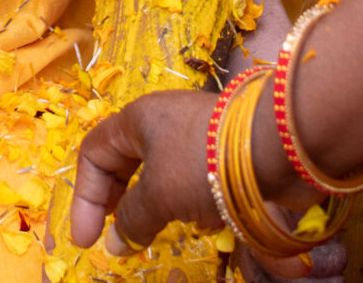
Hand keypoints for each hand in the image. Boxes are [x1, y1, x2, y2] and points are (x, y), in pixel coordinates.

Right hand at [71, 91, 344, 281]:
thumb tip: (115, 243)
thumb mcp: (159, 192)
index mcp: (139, 120)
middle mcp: (165, 126)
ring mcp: (197, 142)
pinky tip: (212, 224)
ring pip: (165, 180)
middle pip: (128, 166)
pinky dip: (199, 210)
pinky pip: (198, 188)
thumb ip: (133, 219)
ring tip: (171, 230)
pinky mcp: (225, 160)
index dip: (86, 197)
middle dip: (123, 205)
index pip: (95, 153)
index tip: (87, 241)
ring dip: (163, 209)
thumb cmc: (205, 160)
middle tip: (121, 238)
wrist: (277, 147)